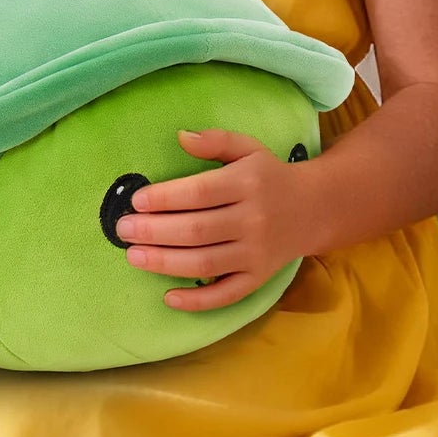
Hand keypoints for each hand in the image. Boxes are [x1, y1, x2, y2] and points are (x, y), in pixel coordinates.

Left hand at [116, 129, 312, 310]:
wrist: (315, 208)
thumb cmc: (269, 176)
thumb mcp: (248, 148)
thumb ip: (216, 140)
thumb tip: (180, 136)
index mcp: (247, 183)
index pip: (200, 193)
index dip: (166, 198)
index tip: (137, 201)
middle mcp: (253, 220)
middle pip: (197, 230)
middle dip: (155, 232)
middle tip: (123, 229)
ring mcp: (256, 253)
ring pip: (205, 263)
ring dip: (165, 263)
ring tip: (134, 256)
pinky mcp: (258, 278)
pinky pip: (226, 295)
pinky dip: (197, 300)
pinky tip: (168, 296)